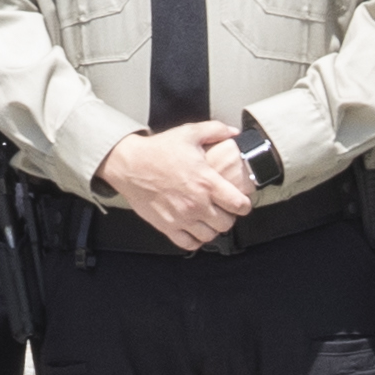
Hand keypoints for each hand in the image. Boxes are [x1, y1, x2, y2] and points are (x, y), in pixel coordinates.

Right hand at [100, 123, 250, 254]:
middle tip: (224, 210)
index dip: (244, 205)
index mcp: (206, 182)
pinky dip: (195, 239)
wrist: (129, 164)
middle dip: (229, 217)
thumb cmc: (157, 151)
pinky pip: (189, 243)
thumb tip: (234, 132)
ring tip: (209, 219)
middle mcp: (196, 203)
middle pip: (226, 224)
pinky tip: (194, 228)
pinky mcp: (167, 226)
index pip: (238, 205)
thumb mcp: (190, 133)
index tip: (241, 203)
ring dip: (212, 228)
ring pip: (210, 236)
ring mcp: (182, 217)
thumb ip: (216, 130)